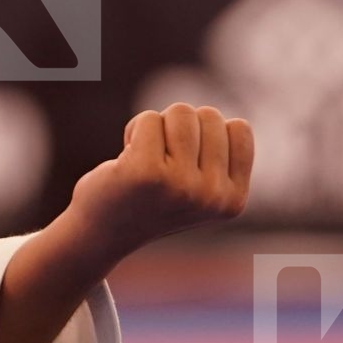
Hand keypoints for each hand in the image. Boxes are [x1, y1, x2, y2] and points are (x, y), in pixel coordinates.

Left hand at [68, 103, 253, 253]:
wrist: (101, 230)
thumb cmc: (150, 199)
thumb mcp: (200, 188)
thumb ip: (220, 161)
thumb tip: (235, 125)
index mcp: (233, 199)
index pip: (240, 129)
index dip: (208, 133)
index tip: (186, 159)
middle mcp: (212, 196)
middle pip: (210, 116)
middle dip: (181, 127)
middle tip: (160, 159)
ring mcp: (181, 185)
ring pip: (182, 112)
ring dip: (158, 125)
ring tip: (144, 155)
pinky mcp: (146, 172)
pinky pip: (149, 119)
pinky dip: (135, 128)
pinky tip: (127, 157)